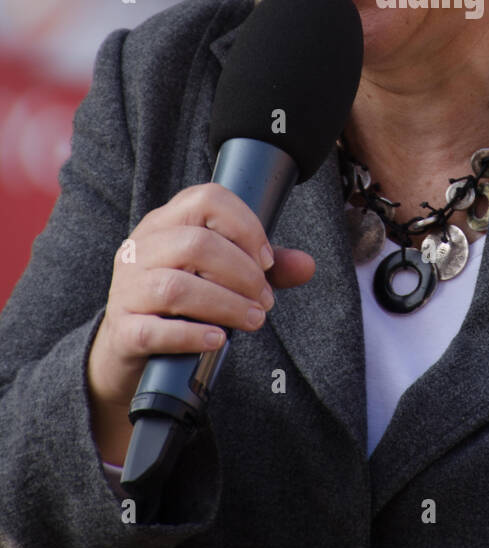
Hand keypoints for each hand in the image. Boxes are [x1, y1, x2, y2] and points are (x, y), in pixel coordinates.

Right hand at [86, 184, 313, 461]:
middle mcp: (140, 248)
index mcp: (165, 222)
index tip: (267, 259)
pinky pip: (154, 330)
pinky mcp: (122, 331)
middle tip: (265, 300)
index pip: (206, 199)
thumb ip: (261, 267)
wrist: (127, 347)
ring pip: (176, 287)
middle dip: (243, 274)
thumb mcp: (219, 275)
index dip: (245, 226)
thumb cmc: (179, 301)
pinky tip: (217, 340)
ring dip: (226, 305)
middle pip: (196, 244)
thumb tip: (307, 265)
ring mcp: (126, 289)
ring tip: (253, 320)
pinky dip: (191, 335)